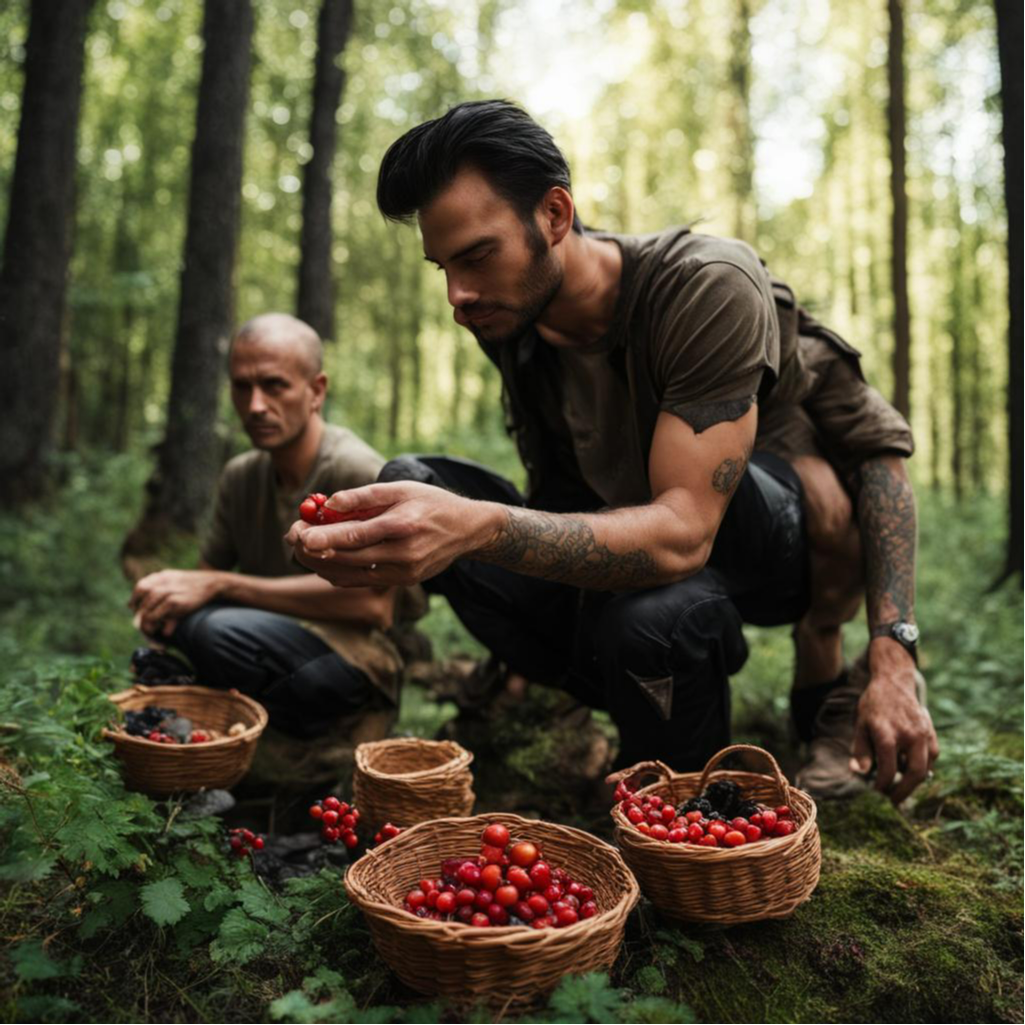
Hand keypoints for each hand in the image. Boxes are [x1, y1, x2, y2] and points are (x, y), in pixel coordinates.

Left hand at [129, 569, 223, 637]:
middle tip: (140, 621)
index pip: (141, 586)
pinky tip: (162, 630)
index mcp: (163, 576)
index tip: (133, 608)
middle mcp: (164, 582)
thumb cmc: (196, 585)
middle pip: (142, 598)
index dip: (135, 598)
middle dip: (139, 612)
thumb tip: (143, 603)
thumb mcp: (177, 580)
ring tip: (149, 628)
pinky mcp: (176, 602)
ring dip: (146, 620)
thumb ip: (162, 588)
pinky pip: (158, 614)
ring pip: (148, 608)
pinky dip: (156, 622)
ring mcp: (169, 591)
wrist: (214, 583)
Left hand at [284, 481, 496, 586]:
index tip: (299, 534)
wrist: (467, 530)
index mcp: (403, 525)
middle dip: (315, 550)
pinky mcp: (403, 582)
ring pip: (351, 575)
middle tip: (293, 535)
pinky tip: (326, 559)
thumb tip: (328, 503)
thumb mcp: (400, 488)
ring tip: (303, 546)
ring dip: (322, 564)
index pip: (355, 535)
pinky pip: (362, 581)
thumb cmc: (431, 502)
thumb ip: (364, 497)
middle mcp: (404, 554)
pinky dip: (339, 572)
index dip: (323, 537)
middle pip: (348, 558)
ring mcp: (404, 573)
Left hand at [849, 638, 938, 803]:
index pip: (888, 770)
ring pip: (926, 768)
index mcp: (887, 733)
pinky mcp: (931, 732)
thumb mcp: (860, 725)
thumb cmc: (873, 705)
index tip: (877, 793)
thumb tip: (857, 773)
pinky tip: (911, 771)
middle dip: (904, 792)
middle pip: (914, 773)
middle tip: (893, 801)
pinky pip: (932, 757)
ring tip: (901, 789)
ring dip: (914, 783)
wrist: (894, 681)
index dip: (883, 786)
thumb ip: (861, 750)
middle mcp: (908, 734)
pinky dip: (924, 768)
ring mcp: (923, 733)